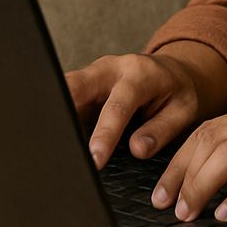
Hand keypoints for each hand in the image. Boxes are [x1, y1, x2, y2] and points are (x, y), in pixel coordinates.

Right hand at [65, 45, 226, 168]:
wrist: (171, 70)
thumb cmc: (177, 92)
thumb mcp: (183, 110)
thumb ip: (162, 130)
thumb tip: (137, 149)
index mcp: (140, 73)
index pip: (118, 104)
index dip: (105, 133)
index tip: (95, 159)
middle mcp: (111, 68)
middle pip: (78, 84)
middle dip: (62, 109)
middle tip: (52, 142)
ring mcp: (93, 75)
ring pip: (64, 88)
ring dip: (53, 111)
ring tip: (43, 141)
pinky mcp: (82, 85)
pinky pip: (64, 97)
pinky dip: (56, 115)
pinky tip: (49, 137)